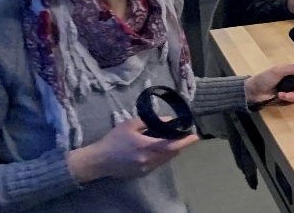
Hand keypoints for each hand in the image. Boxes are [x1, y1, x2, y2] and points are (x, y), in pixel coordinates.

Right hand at [67, 117, 199, 182]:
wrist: (98, 161)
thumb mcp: (129, 125)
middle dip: (179, 145)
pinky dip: (161, 157)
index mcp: (146, 147)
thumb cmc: (113, 140)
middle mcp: (149, 160)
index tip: (195, 136)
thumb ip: (149, 121)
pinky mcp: (141, 174)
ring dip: (170, 151)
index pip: (172, 146)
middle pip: (172, 154)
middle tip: (182, 135)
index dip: (185, 141)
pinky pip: (157, 164)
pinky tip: (156, 149)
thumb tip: (167, 120)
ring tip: (170, 140)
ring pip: (165, 160)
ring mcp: (146, 169)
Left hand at [245, 64, 293, 105]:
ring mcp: (291, 89)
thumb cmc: (265, 78)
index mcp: (293, 71)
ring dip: (293, 95)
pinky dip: (288, 98)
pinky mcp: (288, 97)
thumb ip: (293, 69)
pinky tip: (280, 96)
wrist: (254, 91)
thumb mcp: (278, 71)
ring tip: (283, 95)